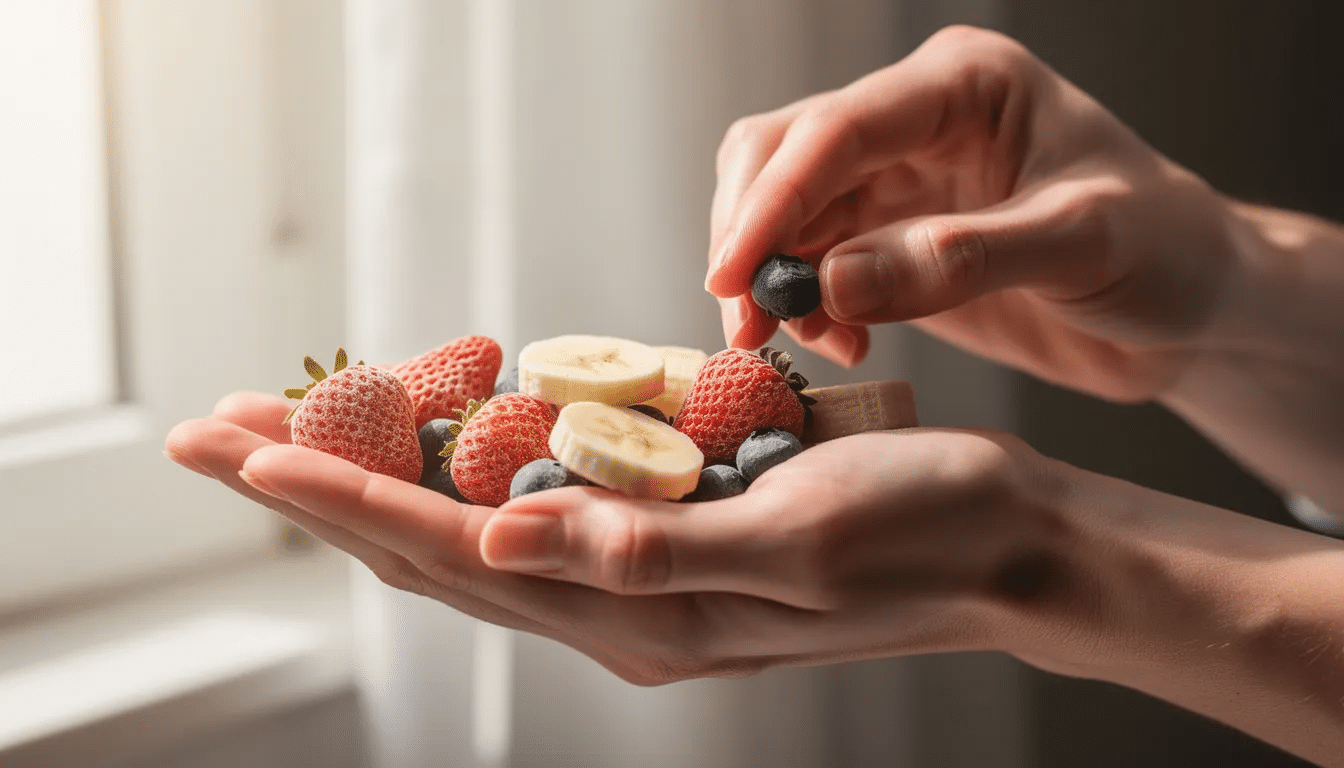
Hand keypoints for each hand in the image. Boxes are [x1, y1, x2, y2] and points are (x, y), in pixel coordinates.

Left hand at [165, 391, 1066, 682]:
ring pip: (472, 520)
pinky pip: (541, 497)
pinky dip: (471, 460)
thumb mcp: (794, 540)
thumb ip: (650, 550)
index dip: (345, 495)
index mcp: (641, 613)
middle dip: (320, 483)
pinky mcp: (668, 528)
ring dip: (375, 470)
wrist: (1006, 540)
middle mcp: (621, 601)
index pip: (454, 551)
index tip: (248, 444)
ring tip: (290, 423)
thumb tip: (508, 543)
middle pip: (433, 540)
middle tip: (215, 430)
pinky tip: (435, 426)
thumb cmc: (922, 533)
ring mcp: (640, 569)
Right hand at [708, 25, 1239, 402]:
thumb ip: (959, 259)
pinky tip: (842, 343)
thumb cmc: (1166, 249)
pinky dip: (805, 307)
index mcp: (964, 85)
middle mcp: (916, 120)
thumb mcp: (1082, 245)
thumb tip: (833, 283)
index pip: (836, 130)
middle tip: (747, 323)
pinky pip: (813, 264)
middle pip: (782, 156)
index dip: (772, 203)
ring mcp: (898, 181)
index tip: (732, 277)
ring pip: (786, 214)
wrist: (1192, 308)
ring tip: (812, 342)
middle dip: (752, 238)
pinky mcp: (891, 241)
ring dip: (774, 280)